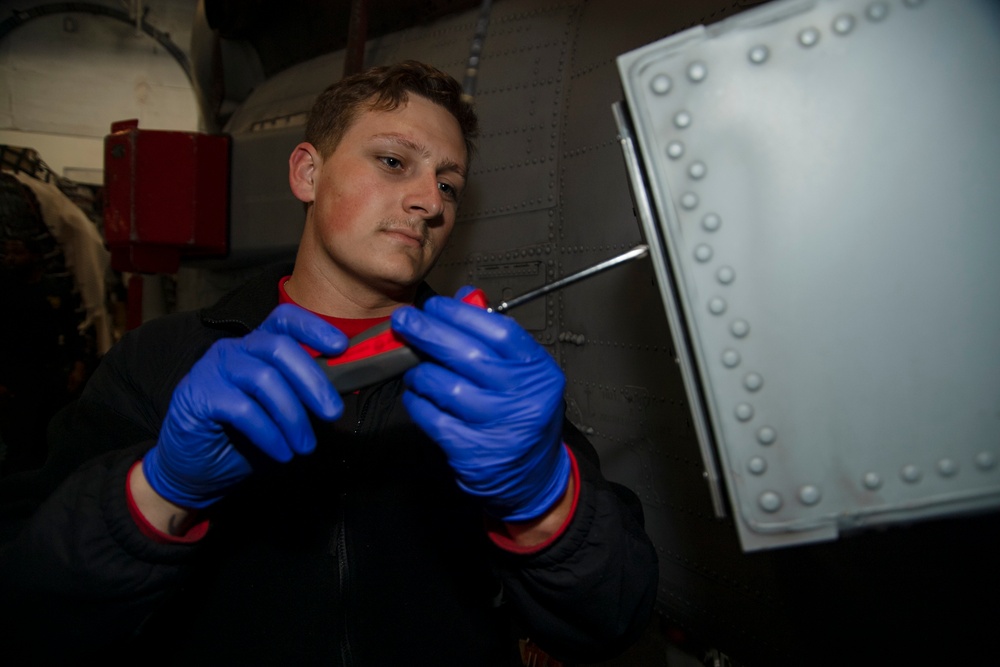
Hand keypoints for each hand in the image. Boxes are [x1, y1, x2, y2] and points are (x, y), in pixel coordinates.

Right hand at [143, 304, 347, 507]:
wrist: (196, 470)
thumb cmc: (244, 437)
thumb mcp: (281, 411)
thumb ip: (305, 395)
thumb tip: (343, 390)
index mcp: (256, 347)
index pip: (284, 319)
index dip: (313, 327)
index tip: (340, 346)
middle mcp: (234, 350)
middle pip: (279, 347)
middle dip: (312, 381)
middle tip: (332, 413)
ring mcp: (212, 370)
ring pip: (264, 378)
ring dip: (292, 416)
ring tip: (305, 445)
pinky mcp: (197, 396)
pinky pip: (243, 409)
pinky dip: (269, 433)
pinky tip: (282, 452)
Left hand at [391, 288, 570, 521]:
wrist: (532, 477)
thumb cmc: (523, 416)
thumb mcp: (523, 373)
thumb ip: (494, 336)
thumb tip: (462, 299)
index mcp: (537, 372)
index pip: (499, 331)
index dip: (461, 314)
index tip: (435, 306)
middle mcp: (522, 399)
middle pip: (469, 355)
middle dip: (429, 332)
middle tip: (406, 321)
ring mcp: (498, 427)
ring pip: (446, 387)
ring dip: (420, 372)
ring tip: (414, 368)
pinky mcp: (472, 452)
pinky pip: (432, 418)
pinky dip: (417, 402)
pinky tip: (417, 395)